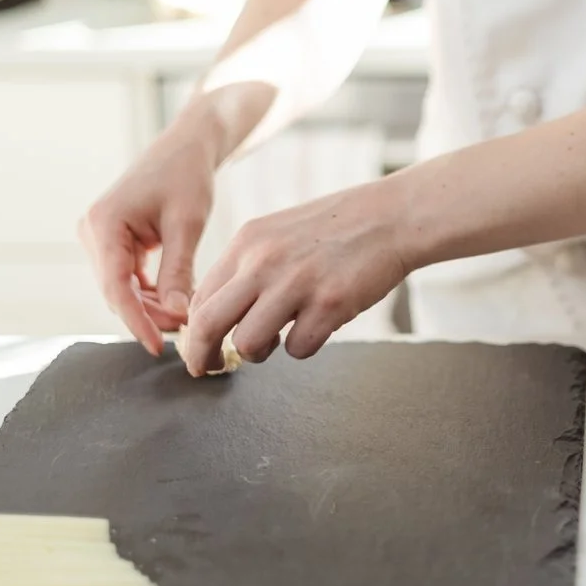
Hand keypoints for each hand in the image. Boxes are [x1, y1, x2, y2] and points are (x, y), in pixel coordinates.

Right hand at [78, 126, 216, 354]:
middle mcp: (93, 232)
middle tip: (188, 331)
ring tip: (186, 318)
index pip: (115, 287)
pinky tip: (176, 301)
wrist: (186, 148)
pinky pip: (129, 278)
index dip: (136, 321)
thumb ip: (178, 271)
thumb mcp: (186, 224)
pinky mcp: (113, 243)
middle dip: (149, 316)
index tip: (156, 346)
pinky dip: (151, 293)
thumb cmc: (186, 176)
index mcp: (104, 224)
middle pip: (117, 292)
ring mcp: (100, 238)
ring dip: (151, 307)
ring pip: (123, 289)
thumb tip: (176, 315)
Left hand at [179, 180, 410, 375]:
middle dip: (202, 356)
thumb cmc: (337, 228)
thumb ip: (247, 267)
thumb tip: (219, 314)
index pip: (199, 297)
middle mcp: (264, 262)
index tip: (201, 347)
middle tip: (208, 368)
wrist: (391, 216)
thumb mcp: (278, 233)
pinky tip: (318, 326)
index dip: (193, 332)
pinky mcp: (329, 304)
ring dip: (259, 352)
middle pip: (208, 324)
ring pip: (248, 344)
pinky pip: (297, 349)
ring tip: (278, 340)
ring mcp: (296, 283)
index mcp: (247, 242)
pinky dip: (304, 346)